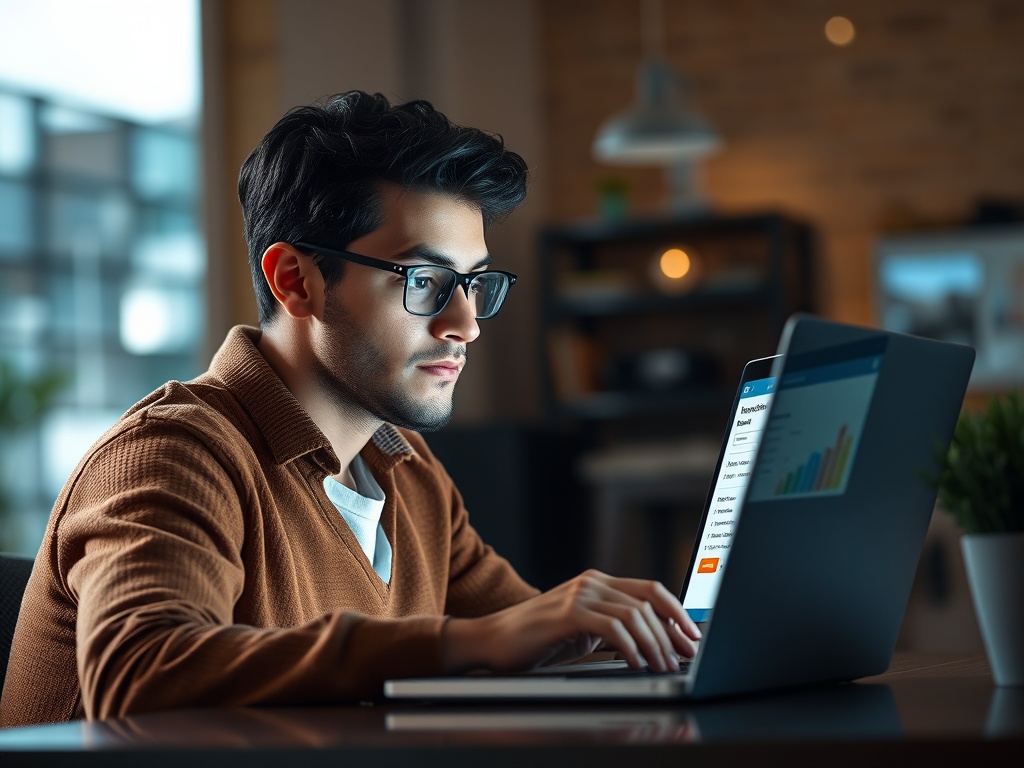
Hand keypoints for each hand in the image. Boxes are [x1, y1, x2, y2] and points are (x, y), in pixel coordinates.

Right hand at [443, 569, 700, 673]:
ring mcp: (580, 594)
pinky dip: (630, 647)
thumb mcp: (583, 631)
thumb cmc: (537, 639)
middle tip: (682, 658)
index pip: (650, 590)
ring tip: (661, 667)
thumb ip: (613, 628)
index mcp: (598, 582)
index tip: (692, 636)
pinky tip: (635, 664)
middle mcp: (592, 582)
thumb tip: (653, 643)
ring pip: (634, 614)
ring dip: (654, 644)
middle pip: (648, 600)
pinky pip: (612, 627)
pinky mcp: (568, 612)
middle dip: (672, 632)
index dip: (677, 612)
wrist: (493, 640)